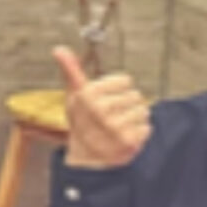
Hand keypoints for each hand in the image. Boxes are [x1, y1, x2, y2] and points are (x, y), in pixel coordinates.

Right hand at [55, 47, 152, 170]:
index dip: (117, 90)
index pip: (125, 80)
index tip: (106, 100)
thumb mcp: (74, 95)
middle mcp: (100, 109)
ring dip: (134, 119)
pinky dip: (139, 133)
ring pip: (144, 111)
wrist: (85, 157)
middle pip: (135, 95)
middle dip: (127, 105)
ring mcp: (115, 126)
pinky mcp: (128, 140)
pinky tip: (125, 136)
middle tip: (112, 116)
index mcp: (88, 94)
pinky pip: (147, 127)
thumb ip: (71, 71)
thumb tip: (59, 49)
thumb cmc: (82, 121)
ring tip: (119, 126)